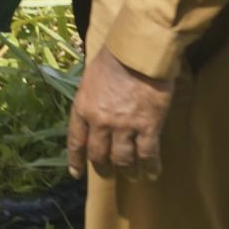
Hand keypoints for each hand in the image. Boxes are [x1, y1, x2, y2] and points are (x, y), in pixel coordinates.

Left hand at [67, 49, 172, 178]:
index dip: (76, 160)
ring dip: (127, 170)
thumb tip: (94, 110)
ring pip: (123, 159)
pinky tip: (153, 172)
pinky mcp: (148, 127)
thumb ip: (91, 99)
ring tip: (132, 174)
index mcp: (83, 108)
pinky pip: (148, 155)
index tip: (76, 173)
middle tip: (108, 174)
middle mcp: (100, 122)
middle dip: (102, 168)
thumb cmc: (113, 59)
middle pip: (98, 154)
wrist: (137, 54)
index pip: (76, 140)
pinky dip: (150, 167)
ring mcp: (124, 127)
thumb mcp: (91, 78)